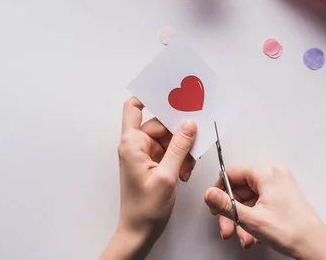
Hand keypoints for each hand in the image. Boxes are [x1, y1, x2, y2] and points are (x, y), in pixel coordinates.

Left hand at [100, 97, 197, 259]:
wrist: (139, 232)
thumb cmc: (145, 209)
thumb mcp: (167, 175)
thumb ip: (179, 147)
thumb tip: (189, 124)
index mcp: (132, 143)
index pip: (134, 108)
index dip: (148, 96)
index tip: (170, 93)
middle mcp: (136, 145)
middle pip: (160, 124)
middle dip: (179, 134)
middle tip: (193, 144)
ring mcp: (144, 154)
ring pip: (169, 139)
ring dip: (182, 150)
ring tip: (187, 168)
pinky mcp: (152, 163)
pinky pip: (170, 151)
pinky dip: (180, 159)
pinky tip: (184, 172)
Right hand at [204, 165, 325, 259]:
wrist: (316, 247)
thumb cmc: (292, 231)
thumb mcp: (251, 219)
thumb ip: (226, 205)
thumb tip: (209, 194)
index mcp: (266, 173)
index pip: (231, 173)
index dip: (220, 192)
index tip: (215, 206)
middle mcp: (274, 175)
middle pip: (239, 189)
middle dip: (232, 213)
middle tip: (229, 228)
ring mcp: (279, 186)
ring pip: (249, 200)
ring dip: (243, 220)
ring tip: (244, 236)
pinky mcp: (282, 197)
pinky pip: (259, 204)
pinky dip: (253, 219)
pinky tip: (254, 234)